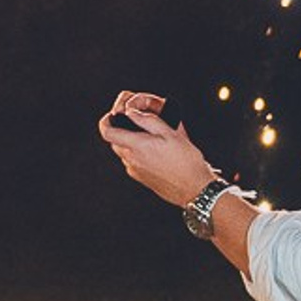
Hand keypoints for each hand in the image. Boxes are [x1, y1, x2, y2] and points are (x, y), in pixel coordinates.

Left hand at [97, 88, 217, 208]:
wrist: (194, 188)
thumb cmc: (186, 162)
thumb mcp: (171, 132)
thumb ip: (148, 119)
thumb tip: (132, 111)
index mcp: (136, 146)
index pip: (107, 132)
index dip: (105, 120)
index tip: (111, 115)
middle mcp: (131, 160)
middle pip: (115, 141)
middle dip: (122, 130)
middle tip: (137, 124)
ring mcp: (135, 171)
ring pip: (124, 152)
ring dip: (131, 142)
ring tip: (151, 139)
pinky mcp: (141, 178)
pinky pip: (133, 162)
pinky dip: (138, 154)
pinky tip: (156, 153)